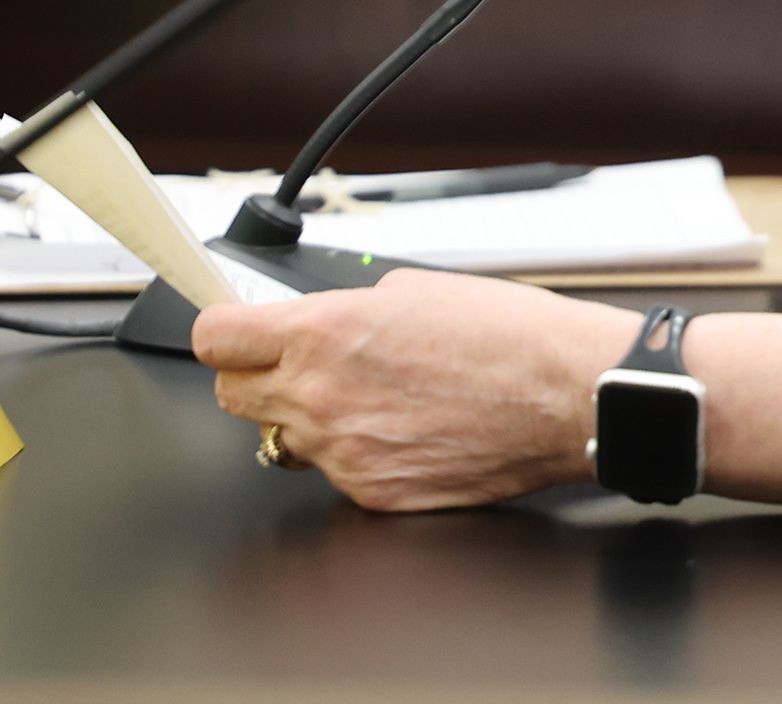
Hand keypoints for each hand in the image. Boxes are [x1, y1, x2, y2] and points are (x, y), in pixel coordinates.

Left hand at [193, 268, 637, 511]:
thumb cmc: (511, 336)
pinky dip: (360, 452)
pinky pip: (337, 472)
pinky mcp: (371, 493)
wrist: (567, 394)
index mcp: (325, 333)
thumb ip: (352, 309)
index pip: (215, 339)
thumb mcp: (419, 288)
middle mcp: (319, 397)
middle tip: (301, 363)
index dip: (224, 331)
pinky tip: (407, 429)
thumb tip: (325, 323)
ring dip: (313, 416)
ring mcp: (342, 453)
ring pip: (285, 437)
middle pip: (231, 395)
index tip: (232, 331)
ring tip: (377, 398)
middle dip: (258, 375)